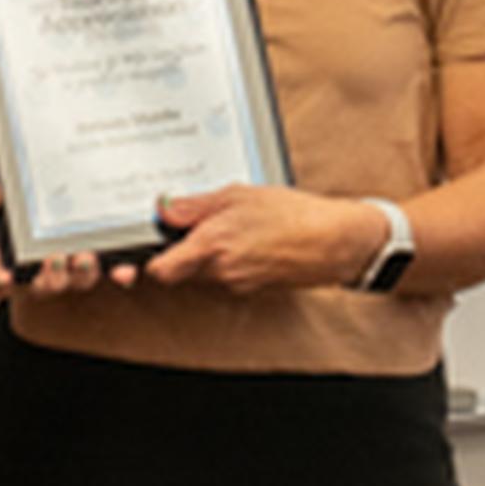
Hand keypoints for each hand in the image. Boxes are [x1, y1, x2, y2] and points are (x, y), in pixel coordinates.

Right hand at [0, 152, 133, 301]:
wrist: (33, 156)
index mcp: (3, 253)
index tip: (5, 273)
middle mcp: (37, 261)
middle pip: (43, 286)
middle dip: (51, 279)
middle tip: (57, 259)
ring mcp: (69, 257)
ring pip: (77, 281)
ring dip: (83, 275)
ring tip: (86, 256)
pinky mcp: (98, 247)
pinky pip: (110, 268)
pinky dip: (118, 271)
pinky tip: (124, 268)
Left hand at [141, 184, 380, 293]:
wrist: (334, 242)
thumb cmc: (292, 214)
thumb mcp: (237, 195)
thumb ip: (195, 205)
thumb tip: (164, 209)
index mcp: (211, 247)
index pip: (159, 270)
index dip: (150, 258)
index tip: (152, 242)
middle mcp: (220, 273)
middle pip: (178, 272)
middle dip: (180, 251)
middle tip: (195, 225)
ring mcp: (236, 285)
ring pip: (202, 275)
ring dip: (206, 255)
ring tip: (229, 227)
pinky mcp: (251, 290)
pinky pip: (225, 277)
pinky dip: (228, 261)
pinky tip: (247, 240)